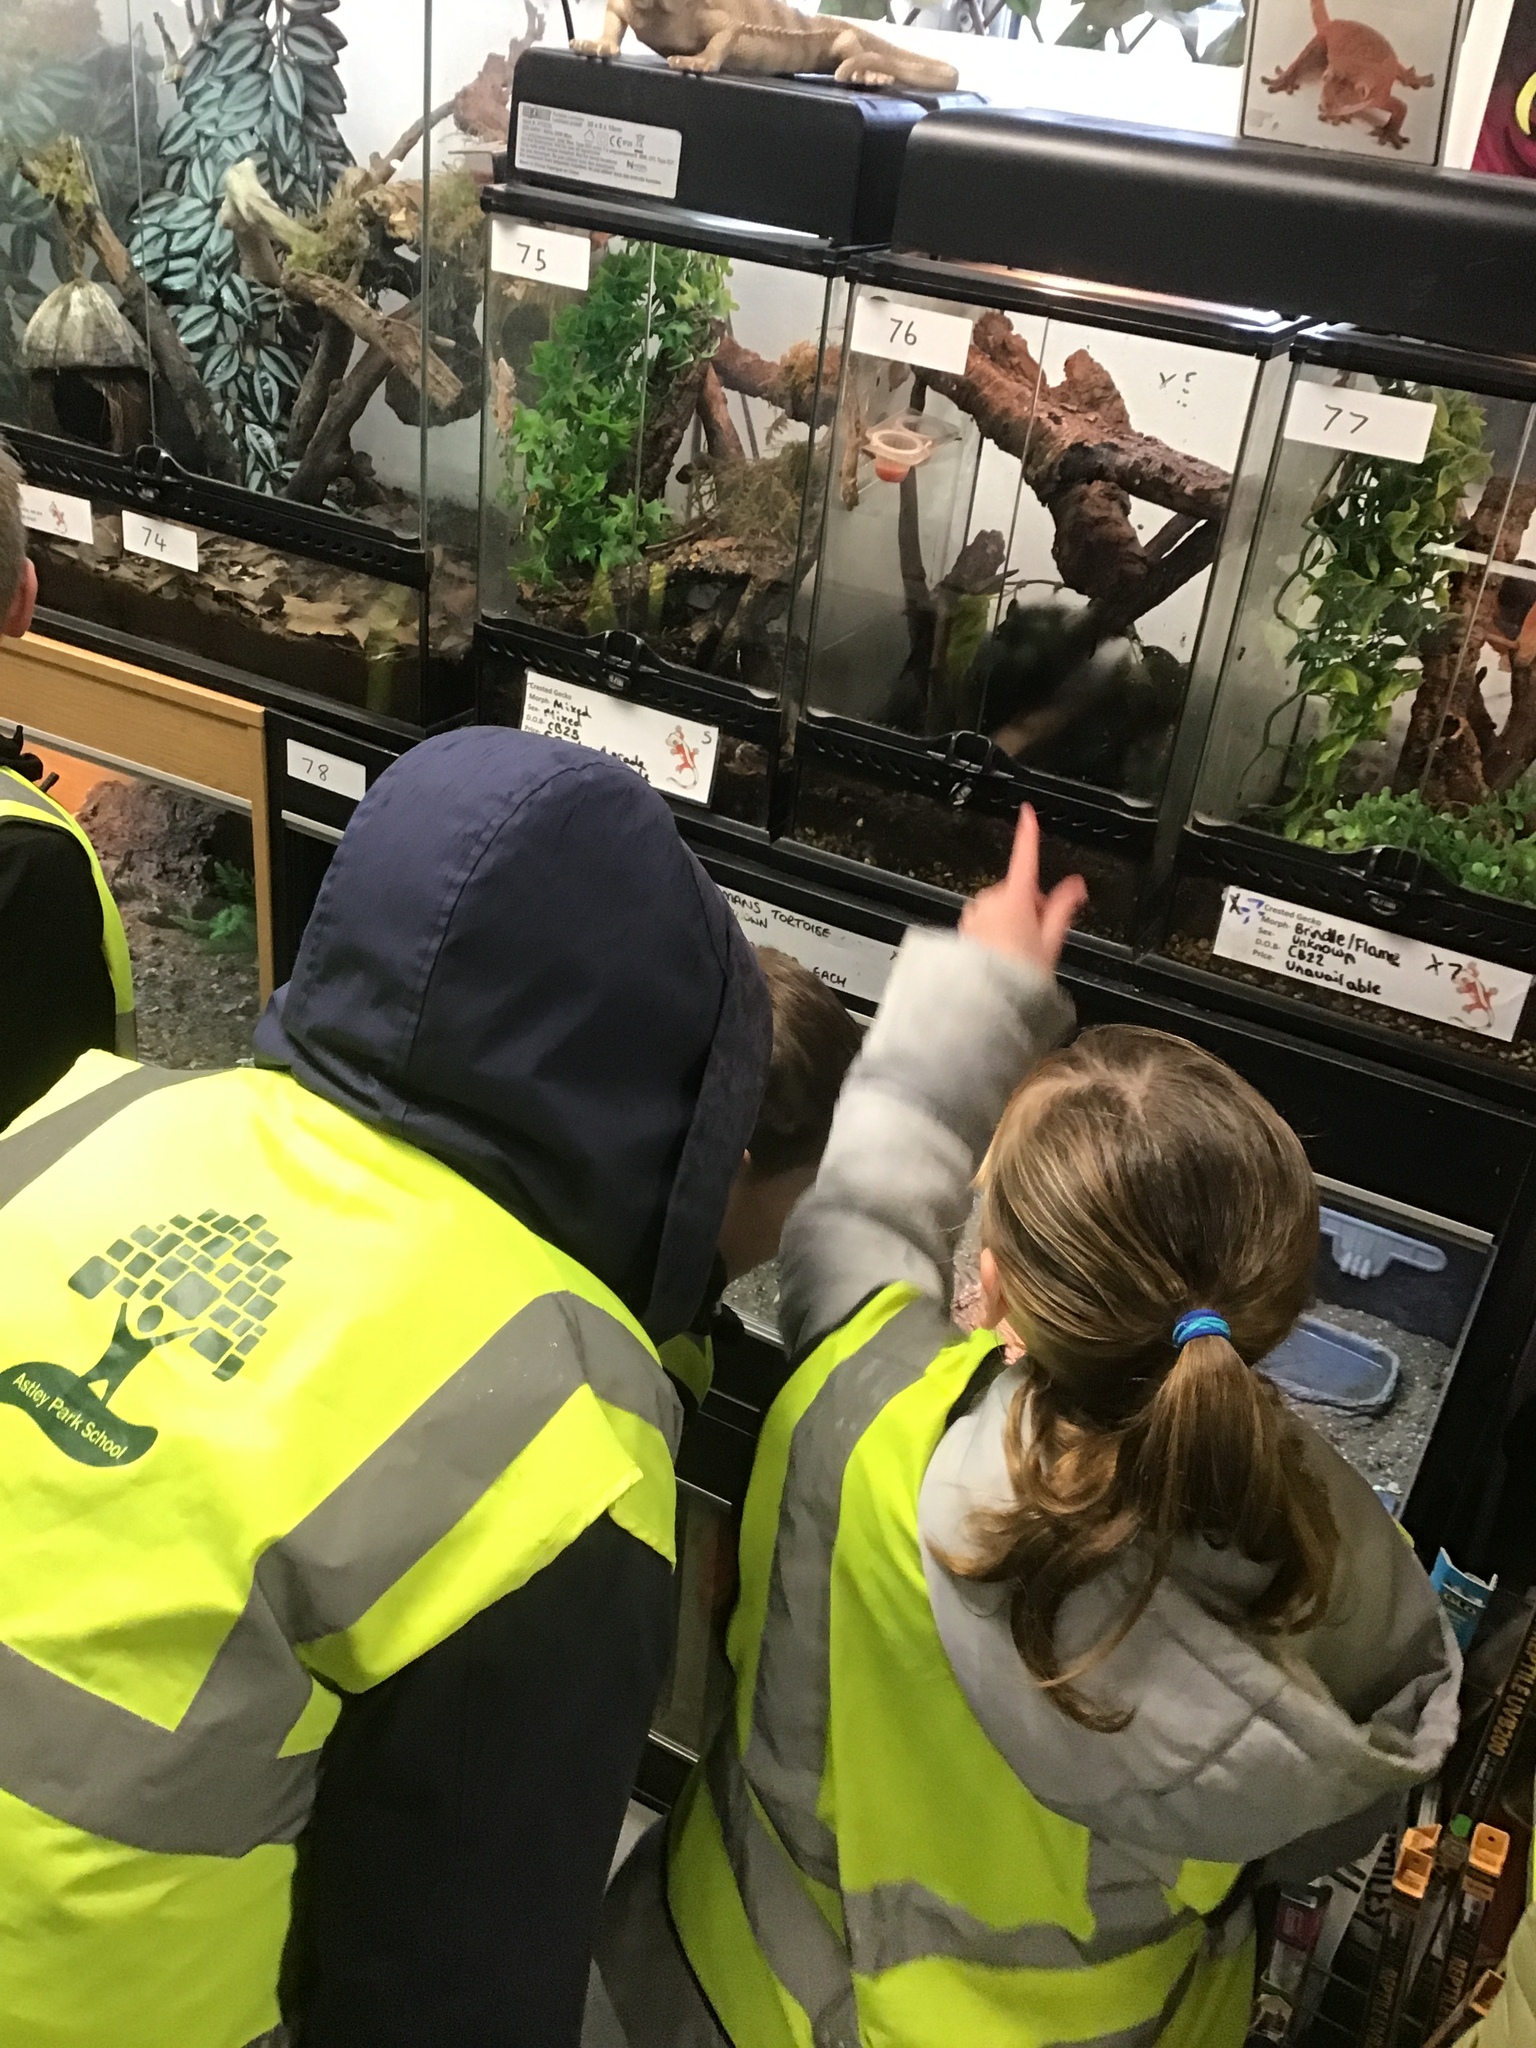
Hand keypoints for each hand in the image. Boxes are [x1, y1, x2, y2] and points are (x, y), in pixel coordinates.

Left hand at [959, 806, 1085, 973]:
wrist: (984, 1000)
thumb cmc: (1019, 975)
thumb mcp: (1051, 941)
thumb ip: (1063, 908)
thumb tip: (1077, 886)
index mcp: (1016, 898)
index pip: (1025, 857)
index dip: (1027, 833)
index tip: (1026, 812)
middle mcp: (991, 900)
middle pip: (1018, 892)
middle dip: (1029, 908)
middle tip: (1039, 939)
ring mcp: (975, 914)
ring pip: (1000, 907)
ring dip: (1011, 921)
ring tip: (1019, 953)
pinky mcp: (965, 928)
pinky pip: (985, 921)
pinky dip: (994, 932)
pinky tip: (1000, 956)